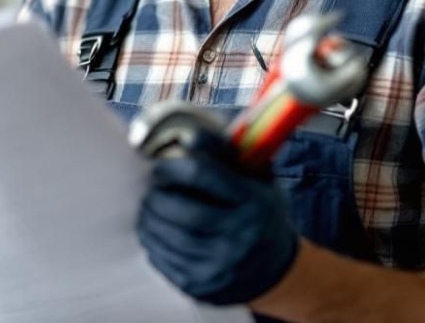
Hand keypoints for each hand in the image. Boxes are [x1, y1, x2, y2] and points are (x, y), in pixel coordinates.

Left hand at [137, 130, 299, 305]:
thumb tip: (186, 137)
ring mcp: (224, 266)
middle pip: (182, 211)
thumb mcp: (254, 176)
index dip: (171, 167)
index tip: (158, 168)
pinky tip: (154, 234)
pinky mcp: (205, 287)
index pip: (201, 173)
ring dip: (148, 220)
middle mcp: (243, 235)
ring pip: (169, 238)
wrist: (276, 268)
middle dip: (156, 198)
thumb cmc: (258, 210)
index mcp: (255, 201)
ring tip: (148, 211)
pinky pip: (164, 261)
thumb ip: (222, 151)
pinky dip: (152, 244)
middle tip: (150, 192)